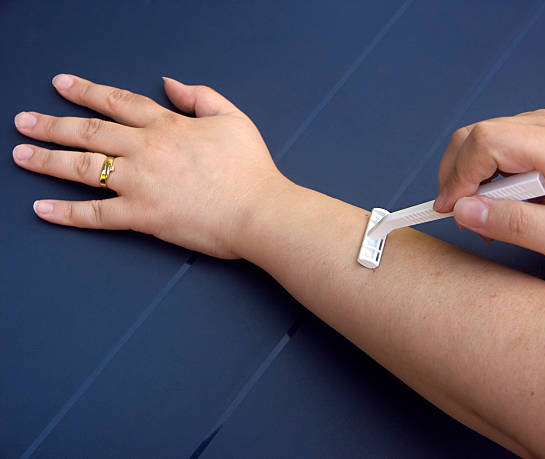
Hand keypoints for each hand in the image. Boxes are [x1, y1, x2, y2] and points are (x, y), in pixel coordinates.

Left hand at [13, 74, 285, 258]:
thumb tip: (170, 82)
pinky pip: (96, 215)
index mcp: (167, 125)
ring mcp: (141, 183)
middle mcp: (147, 149)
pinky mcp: (143, 216)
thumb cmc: (251, 168)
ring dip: (47, 160)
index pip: (117, 102)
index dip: (86, 91)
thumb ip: (200, 96)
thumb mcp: (233, 118)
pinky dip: (67, 213)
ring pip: (84, 168)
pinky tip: (42, 209)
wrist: (259, 210)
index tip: (61, 85)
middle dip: (52, 125)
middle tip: (23, 122)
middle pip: (90, 132)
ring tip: (20, 155)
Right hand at [433, 110, 544, 265]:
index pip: (487, 142)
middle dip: (455, 176)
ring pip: (473, 139)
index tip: (453, 210)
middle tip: (462, 214)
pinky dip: (475, 173)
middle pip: (473, 135)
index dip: (460, 175)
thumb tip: (463, 210)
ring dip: (464, 177)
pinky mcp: (528, 132)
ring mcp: (537, 125)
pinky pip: (484, 145)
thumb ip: (516, 225)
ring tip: (482, 212)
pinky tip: (491, 199)